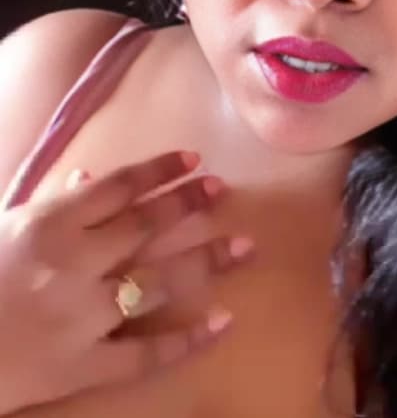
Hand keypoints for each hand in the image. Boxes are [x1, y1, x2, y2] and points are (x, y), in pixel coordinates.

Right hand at [0, 152, 254, 412]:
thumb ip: (50, 200)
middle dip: (188, 205)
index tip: (195, 159)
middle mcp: (74, 264)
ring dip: (205, 262)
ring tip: (245, 246)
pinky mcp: (84, 365)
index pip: (119, 187)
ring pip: (157, 282)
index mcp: (51, 225)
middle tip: (222, 191)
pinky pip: (144, 354)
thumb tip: (91, 173)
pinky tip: (223, 322)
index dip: (160, 171)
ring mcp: (83, 316)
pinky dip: (186, 340)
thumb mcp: (5, 227)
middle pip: (145, 226)